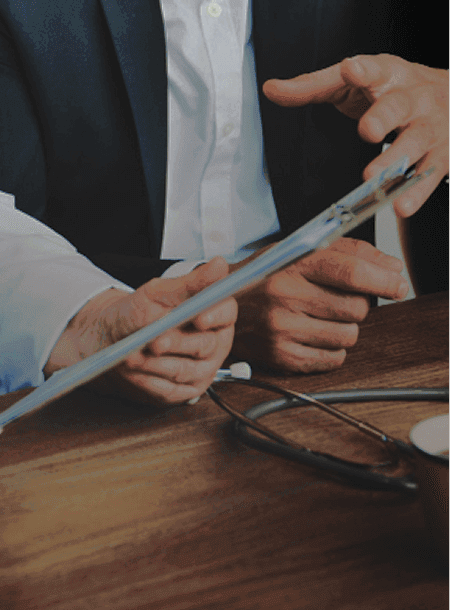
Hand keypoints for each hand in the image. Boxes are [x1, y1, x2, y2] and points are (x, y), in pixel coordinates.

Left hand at [45, 259, 236, 403]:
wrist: (113, 338)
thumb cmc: (138, 312)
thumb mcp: (158, 292)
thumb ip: (190, 283)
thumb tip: (219, 265)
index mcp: (214, 315)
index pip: (226, 313)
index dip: (214, 316)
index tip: (198, 318)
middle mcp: (214, 344)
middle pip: (205, 345)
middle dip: (176, 343)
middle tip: (154, 341)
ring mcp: (202, 370)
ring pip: (185, 371)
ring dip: (155, 364)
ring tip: (131, 355)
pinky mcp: (185, 391)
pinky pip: (170, 390)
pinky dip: (148, 380)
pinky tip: (133, 370)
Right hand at [231, 237, 407, 373]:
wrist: (213, 305)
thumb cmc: (261, 277)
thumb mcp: (293, 251)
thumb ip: (344, 251)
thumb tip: (391, 267)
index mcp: (288, 264)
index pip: (348, 270)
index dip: (381, 279)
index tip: (397, 284)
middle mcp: (284, 294)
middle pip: (357, 307)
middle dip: (357, 305)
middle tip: (337, 299)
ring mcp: (282, 327)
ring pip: (349, 335)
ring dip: (344, 328)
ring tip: (319, 317)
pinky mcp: (282, 355)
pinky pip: (334, 358)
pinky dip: (331, 349)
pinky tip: (310, 335)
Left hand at [263, 54, 447, 216]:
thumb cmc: (393, 87)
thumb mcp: (353, 80)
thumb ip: (311, 86)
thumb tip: (272, 89)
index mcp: (385, 75)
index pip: (373, 69)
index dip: (362, 70)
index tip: (351, 70)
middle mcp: (411, 99)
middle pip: (398, 106)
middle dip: (383, 118)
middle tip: (367, 131)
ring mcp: (429, 126)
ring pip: (416, 142)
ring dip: (395, 160)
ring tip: (375, 177)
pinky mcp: (440, 154)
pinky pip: (430, 173)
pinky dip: (417, 191)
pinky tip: (402, 204)